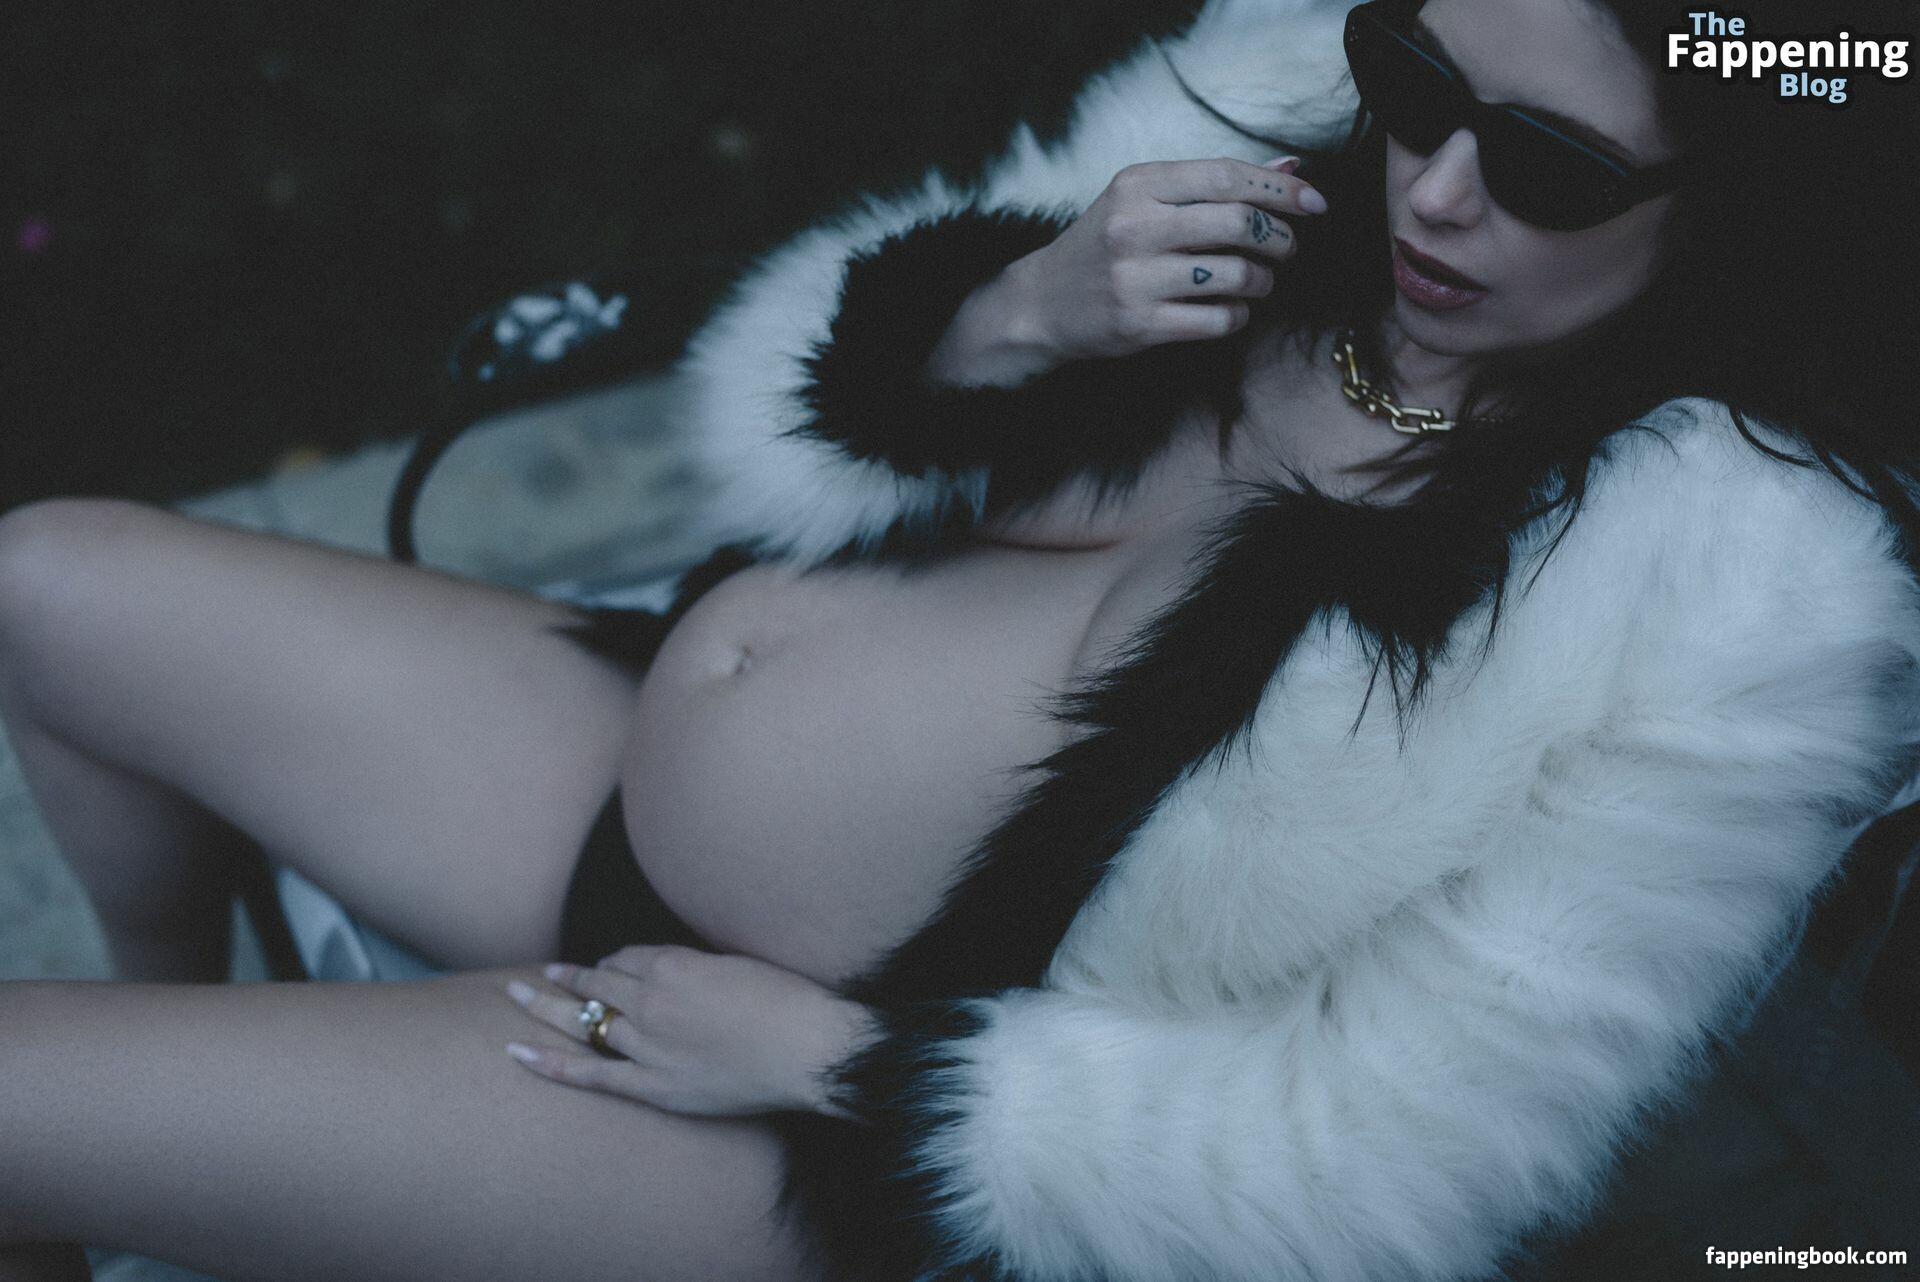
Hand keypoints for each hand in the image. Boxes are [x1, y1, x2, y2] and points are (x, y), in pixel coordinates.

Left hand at [502, 946, 876, 1117]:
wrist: (808, 1048)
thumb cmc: (787, 1001)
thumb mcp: (736, 964)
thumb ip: (695, 967)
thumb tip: (672, 974)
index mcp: (673, 964)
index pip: (627, 957)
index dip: (614, 962)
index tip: (606, 967)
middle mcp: (651, 1000)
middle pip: (597, 983)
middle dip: (567, 977)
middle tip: (540, 974)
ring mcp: (648, 1044)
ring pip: (587, 1020)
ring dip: (551, 1007)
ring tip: (520, 996)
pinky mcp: (653, 1084)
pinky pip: (591, 1072)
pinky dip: (551, 1064)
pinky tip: (515, 1053)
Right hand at [928, 156, 1326, 386]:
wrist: (1041, 304)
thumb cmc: (1104, 245)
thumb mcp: (1145, 200)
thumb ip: (1214, 183)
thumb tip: (1292, 165)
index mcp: (1138, 185)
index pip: (1227, 176)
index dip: (1281, 189)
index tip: (1315, 203)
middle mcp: (1134, 227)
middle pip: (1240, 223)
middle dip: (1280, 237)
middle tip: (1287, 247)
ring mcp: (1135, 279)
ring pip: (1236, 275)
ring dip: (1263, 280)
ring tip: (1259, 280)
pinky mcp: (1140, 325)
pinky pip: (1218, 320)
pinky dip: (1238, 316)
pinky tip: (1232, 310)